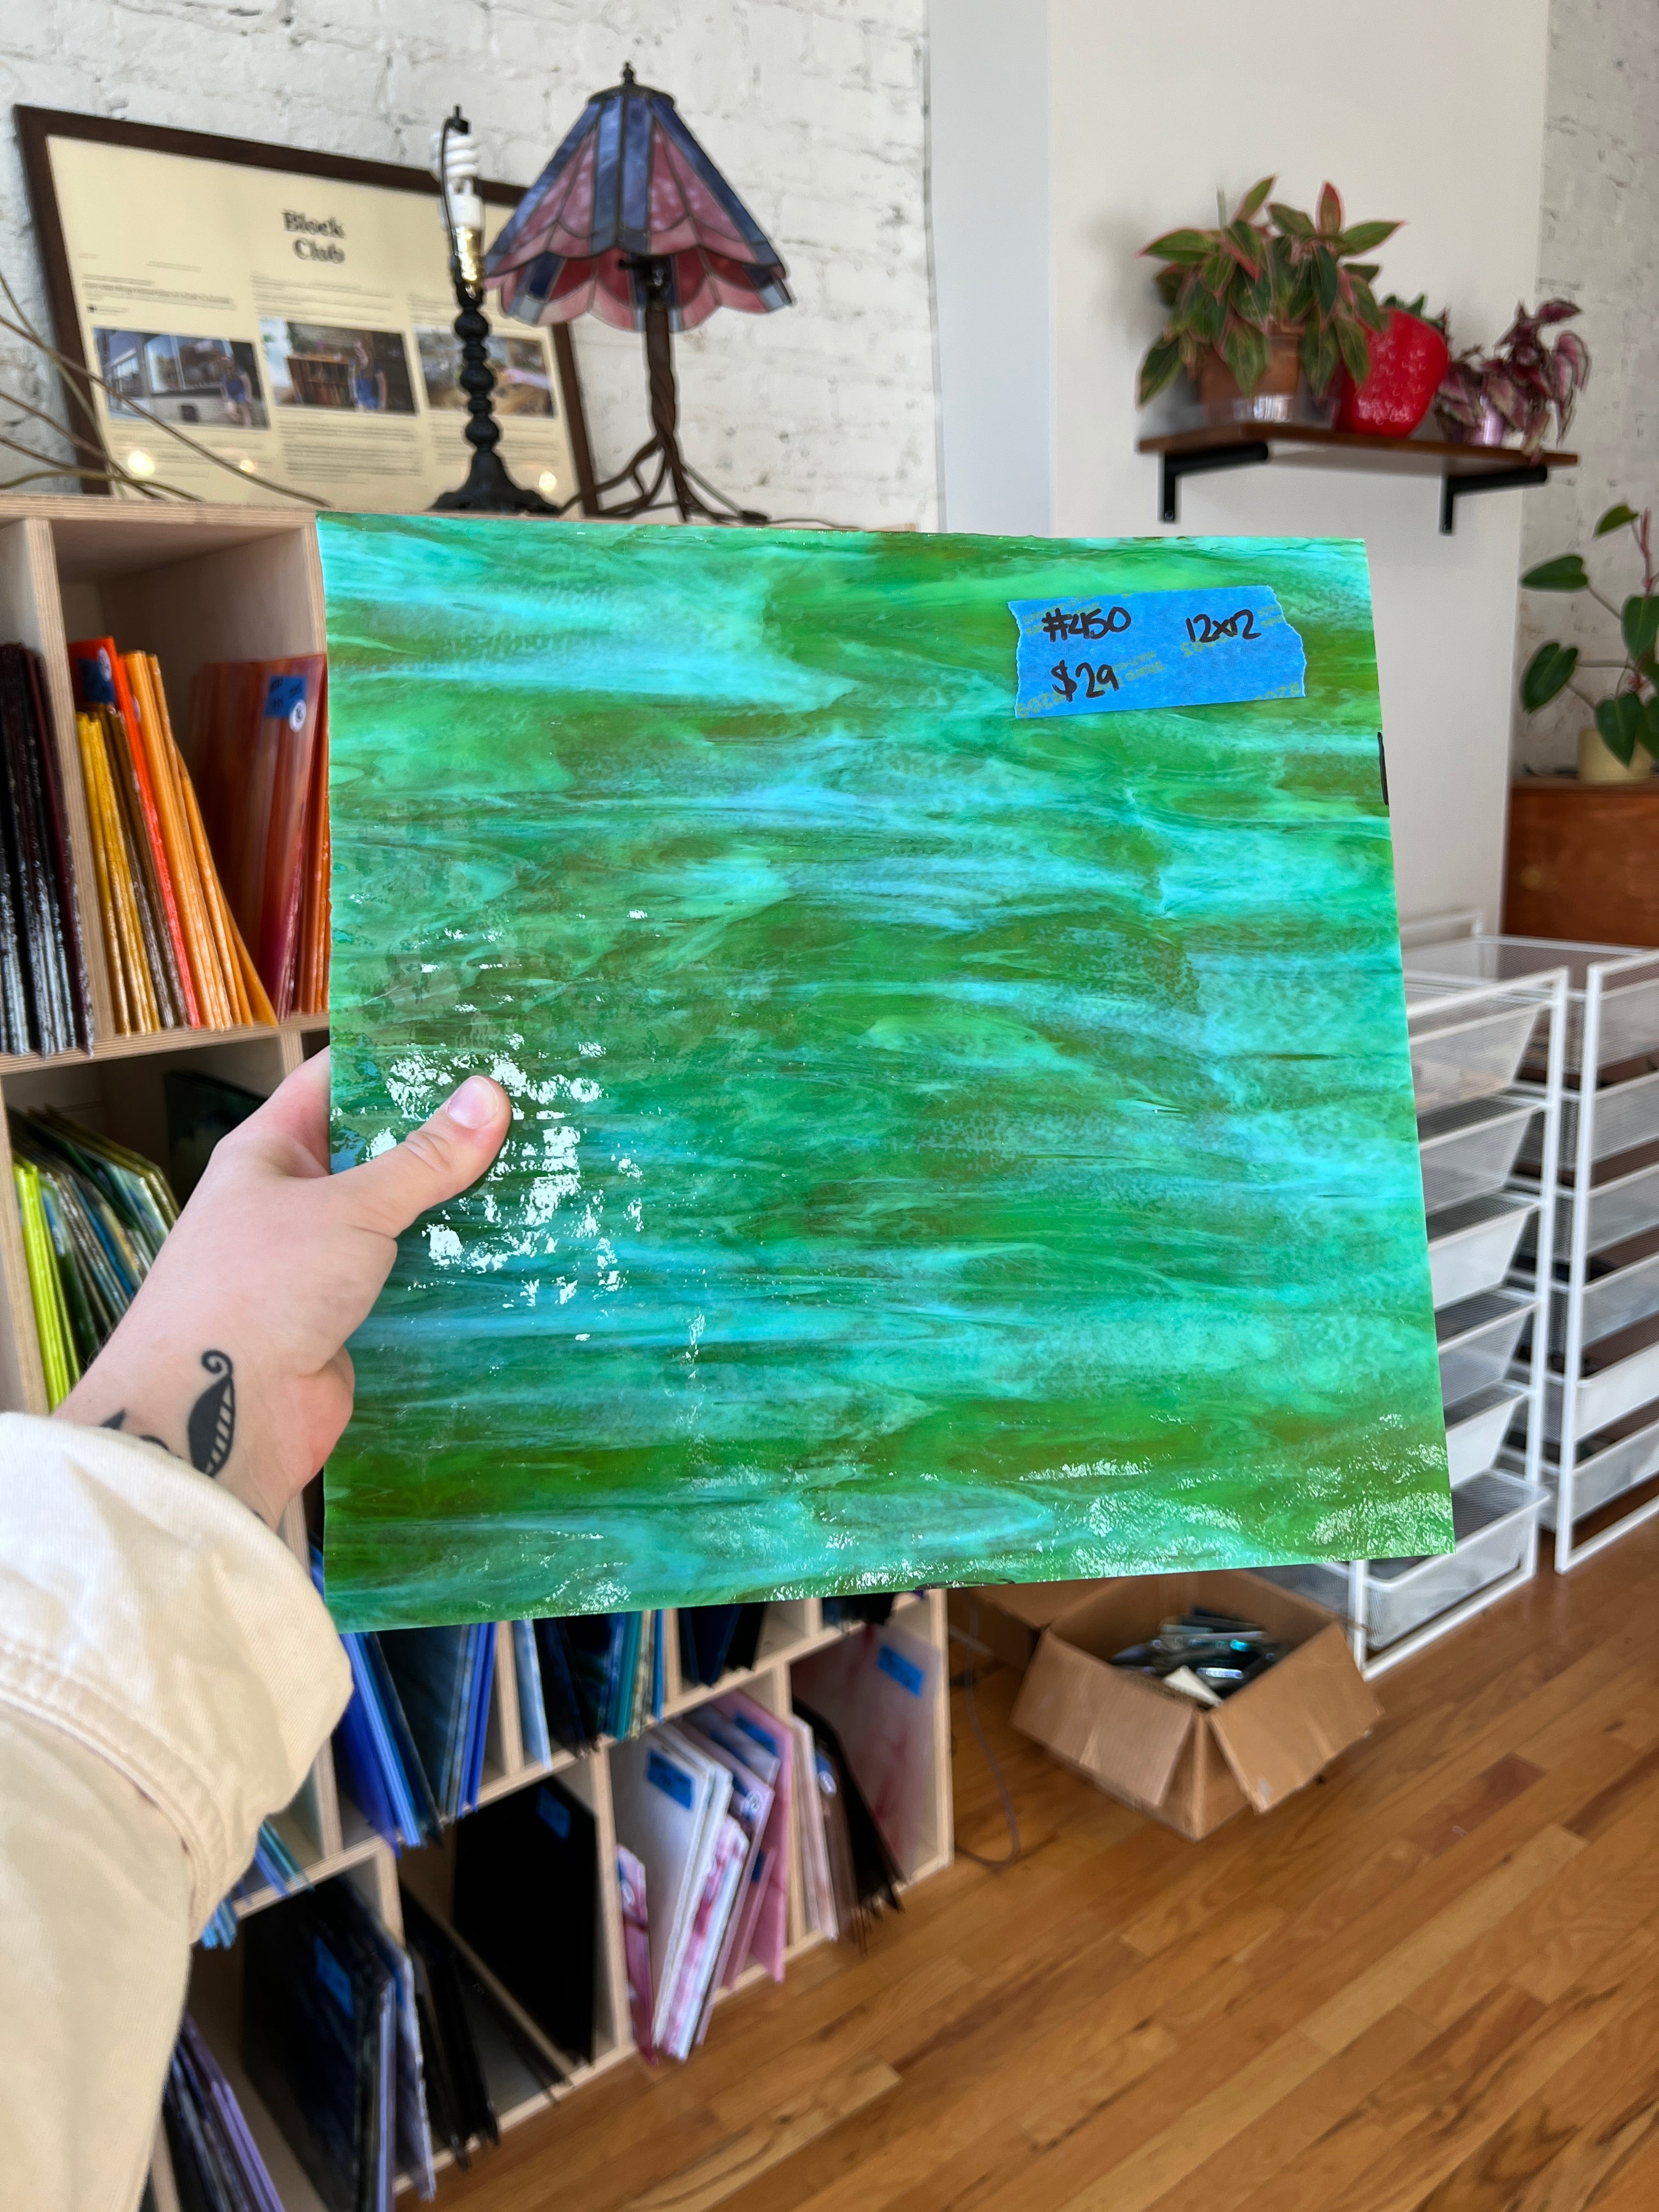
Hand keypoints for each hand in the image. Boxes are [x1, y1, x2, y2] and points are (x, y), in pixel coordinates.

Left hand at [55, 1050, 510, 1528]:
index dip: (395, 1056)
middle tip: (526, 1103)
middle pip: (377, 1151)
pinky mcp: (351, 1318)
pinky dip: (454, 1266)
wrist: (218, 1415)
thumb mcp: (349, 1208)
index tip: (468, 1038)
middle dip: (442, 1134)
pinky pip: (411, 1278)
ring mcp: (322, 1263)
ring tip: (539, 1167)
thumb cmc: (262, 1287)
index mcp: (271, 1153)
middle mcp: (294, 1201)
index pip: (335, 1080)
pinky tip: (516, 1246)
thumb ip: (423, 1158)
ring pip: (400, 1218)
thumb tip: (491, 1094)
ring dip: (456, 1204)